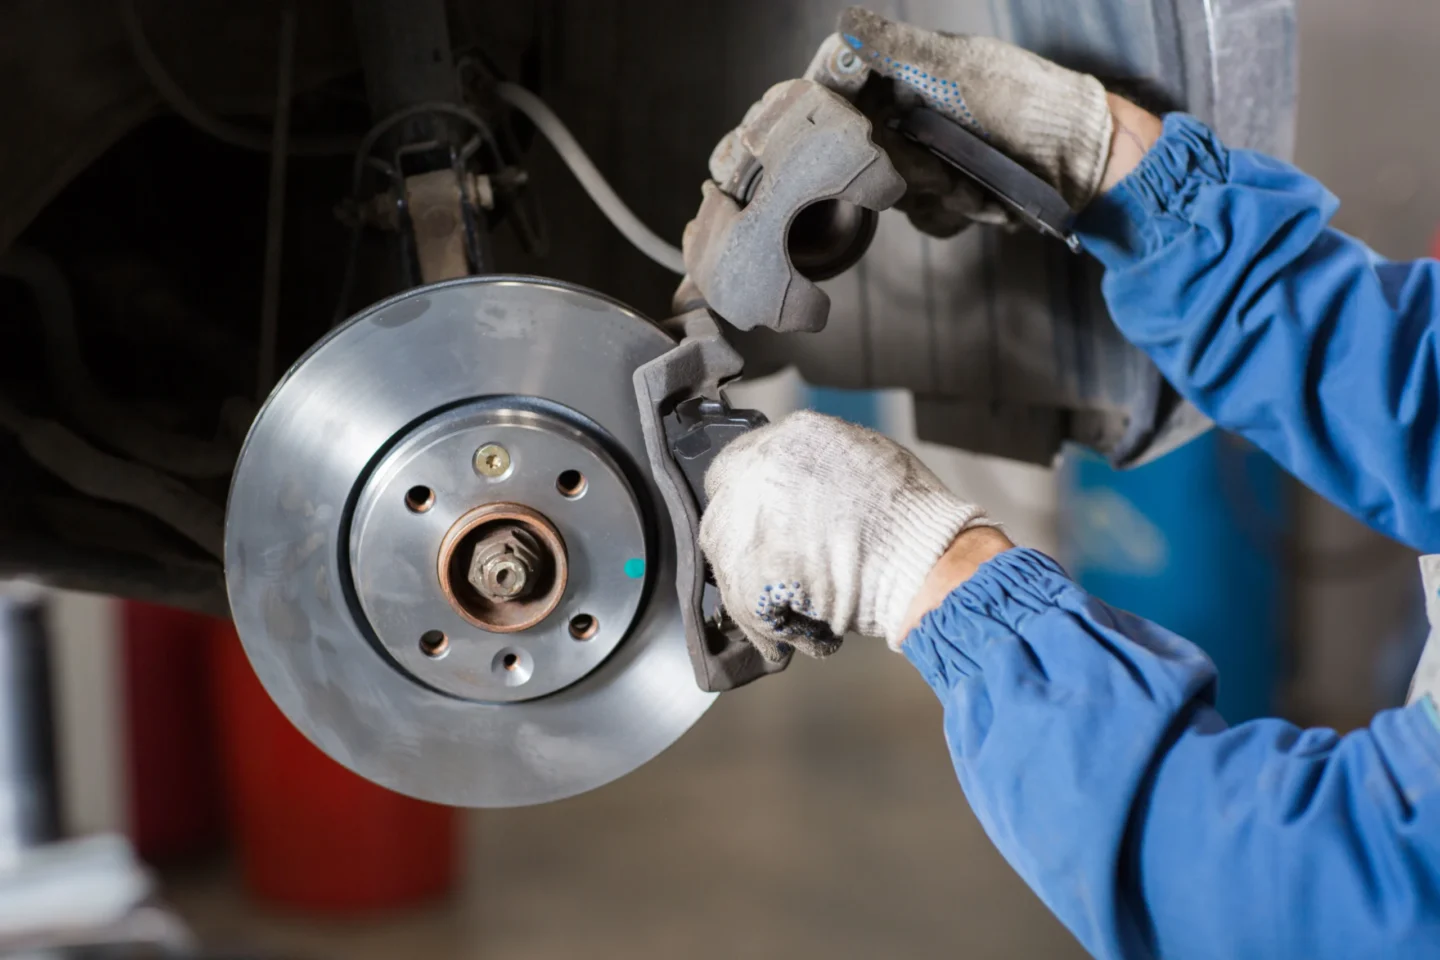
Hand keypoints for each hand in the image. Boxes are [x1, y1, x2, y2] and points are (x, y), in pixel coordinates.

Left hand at [698, 411, 996, 660]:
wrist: (928, 561)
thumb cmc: (914, 517)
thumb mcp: (867, 458)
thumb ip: (820, 465)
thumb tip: (799, 482)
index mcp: (792, 437)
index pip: (735, 466)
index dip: (747, 502)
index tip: (757, 525)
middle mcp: (762, 469)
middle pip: (723, 513)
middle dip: (745, 546)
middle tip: (775, 570)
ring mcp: (751, 519)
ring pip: (724, 558)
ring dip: (750, 585)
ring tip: (792, 603)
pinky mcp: (750, 570)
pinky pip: (741, 604)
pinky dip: (765, 624)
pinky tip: (795, 626)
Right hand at [803, 8, 1115, 235]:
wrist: (1082, 156)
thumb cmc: (1027, 99)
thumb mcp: (959, 67)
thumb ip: (897, 48)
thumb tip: (845, 22)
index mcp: (905, 75)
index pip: (842, 89)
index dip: (838, 110)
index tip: (848, 129)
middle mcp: (908, 115)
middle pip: (863, 150)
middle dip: (908, 166)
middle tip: (942, 170)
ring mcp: (927, 156)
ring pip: (895, 185)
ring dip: (938, 189)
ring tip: (975, 181)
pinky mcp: (947, 194)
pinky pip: (926, 213)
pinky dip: (958, 209)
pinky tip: (986, 197)